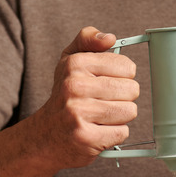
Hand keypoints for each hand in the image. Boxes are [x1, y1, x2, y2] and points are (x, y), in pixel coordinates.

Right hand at [31, 26, 139, 168]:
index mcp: (75, 64)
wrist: (44, 136)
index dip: (121, 77)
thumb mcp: (69, 61)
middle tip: (102, 102)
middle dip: (122, 98)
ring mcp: (79, 114)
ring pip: (129, 111)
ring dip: (119, 117)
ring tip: (100, 117)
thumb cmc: (64, 96)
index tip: (104, 83)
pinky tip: (97, 131)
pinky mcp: (86, 138)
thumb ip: (87, 40)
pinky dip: (113, 134)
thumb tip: (109, 38)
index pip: (127, 67)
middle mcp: (75, 87)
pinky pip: (122, 132)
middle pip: (132, 90)